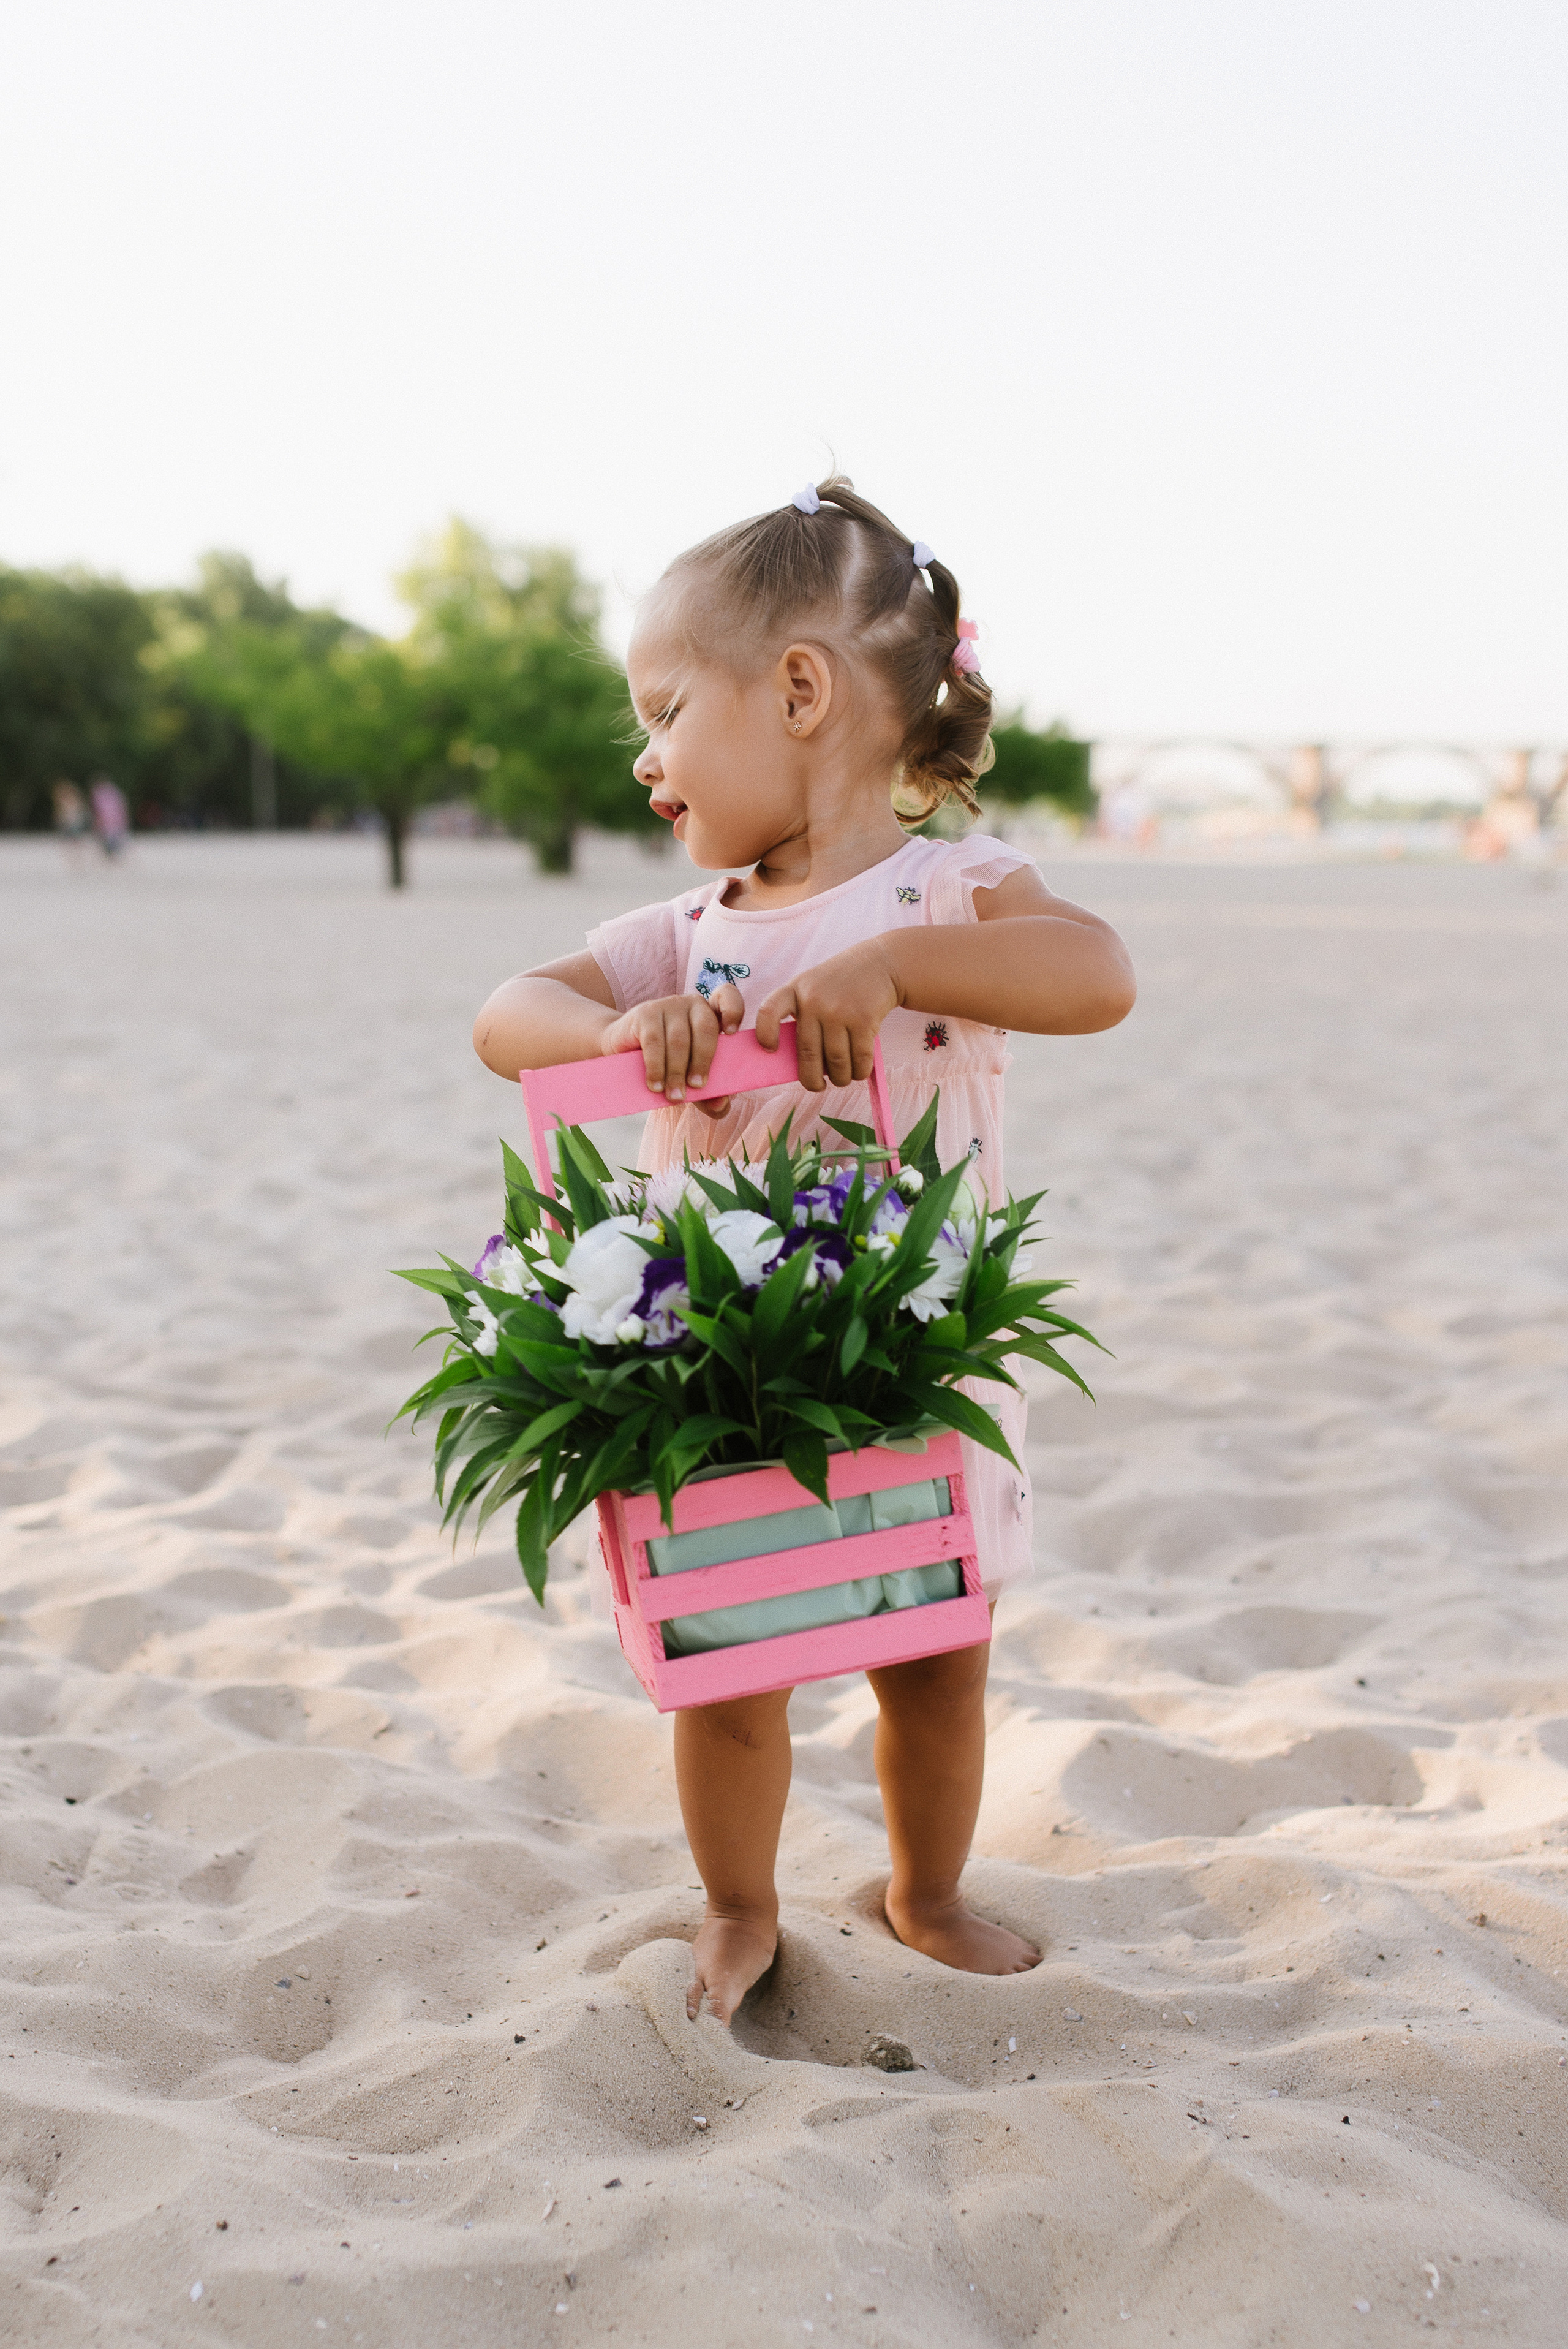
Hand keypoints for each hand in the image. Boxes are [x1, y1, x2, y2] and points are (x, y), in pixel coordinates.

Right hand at [600, 985, 744, 1109]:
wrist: (623, 1049)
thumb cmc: (665, 1061)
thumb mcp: (689, 1077)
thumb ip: (709, 1093)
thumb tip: (721, 1106)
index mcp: (710, 1014)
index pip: (727, 997)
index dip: (733, 1011)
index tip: (732, 1033)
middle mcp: (691, 1003)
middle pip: (705, 1029)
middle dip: (702, 1062)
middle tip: (696, 1088)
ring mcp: (667, 1005)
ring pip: (678, 1040)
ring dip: (677, 1072)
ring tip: (674, 1096)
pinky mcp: (644, 1013)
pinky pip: (654, 1042)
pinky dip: (656, 1068)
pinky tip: (656, 1086)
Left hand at [754, 941, 899, 1091]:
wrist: (879, 964)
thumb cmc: (839, 984)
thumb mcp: (812, 987)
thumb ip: (801, 1016)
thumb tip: (802, 1065)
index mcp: (794, 990)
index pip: (768, 1011)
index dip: (765, 1034)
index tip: (770, 1050)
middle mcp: (814, 1000)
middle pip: (807, 1053)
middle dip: (812, 1079)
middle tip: (817, 1086)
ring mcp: (839, 1010)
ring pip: (835, 1062)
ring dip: (840, 1078)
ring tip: (842, 1078)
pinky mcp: (864, 1020)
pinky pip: (859, 1059)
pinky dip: (859, 1072)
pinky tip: (858, 1070)